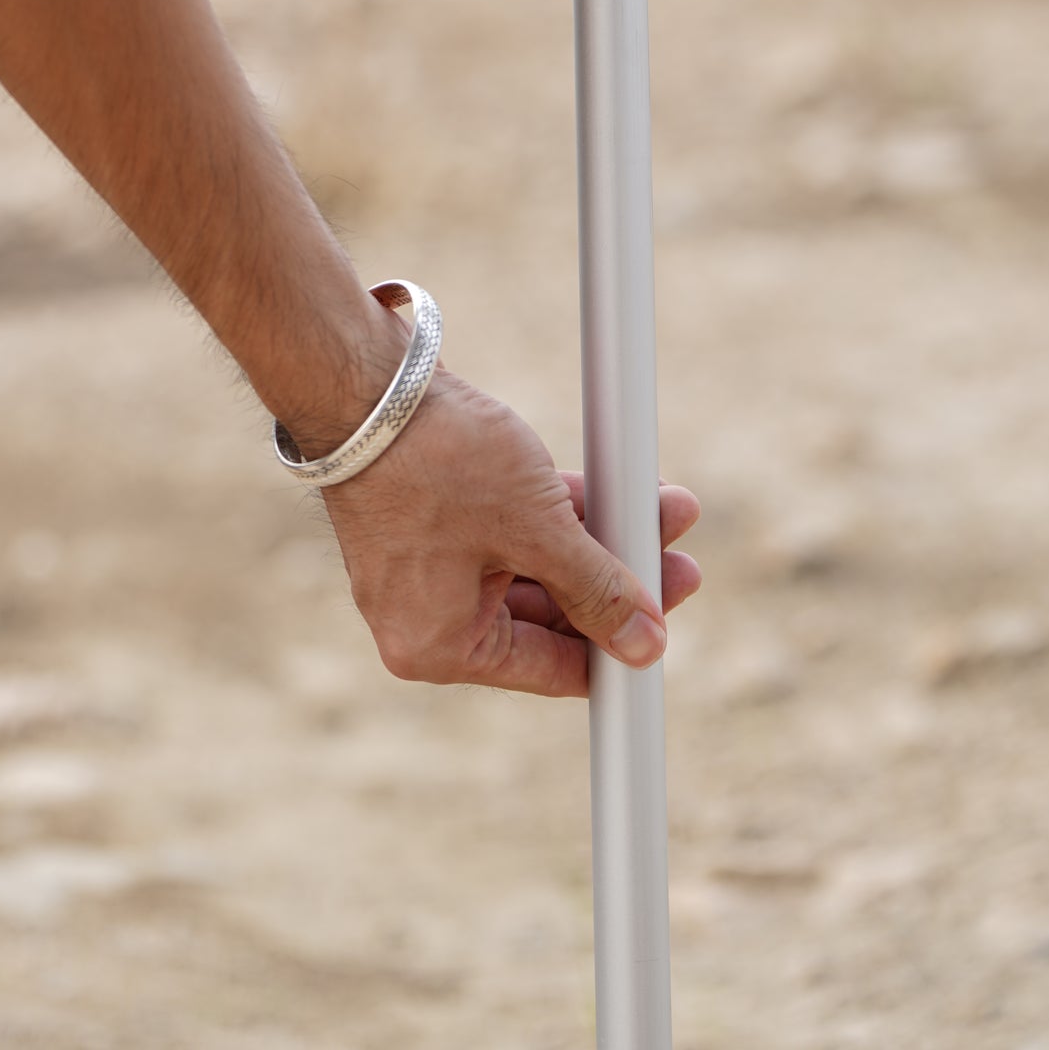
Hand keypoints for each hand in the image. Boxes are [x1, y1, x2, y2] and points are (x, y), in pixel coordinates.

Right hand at [320, 365, 700, 696]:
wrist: (366, 381)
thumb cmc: (439, 463)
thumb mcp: (535, 530)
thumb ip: (596, 590)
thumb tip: (645, 646)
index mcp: (440, 646)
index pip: (551, 667)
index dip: (618, 649)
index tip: (667, 631)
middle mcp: (429, 615)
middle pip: (549, 613)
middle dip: (620, 578)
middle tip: (682, 561)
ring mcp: (429, 565)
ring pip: (536, 564)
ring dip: (601, 536)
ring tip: (667, 507)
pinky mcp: (434, 517)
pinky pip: (510, 531)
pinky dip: (561, 512)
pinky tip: (617, 487)